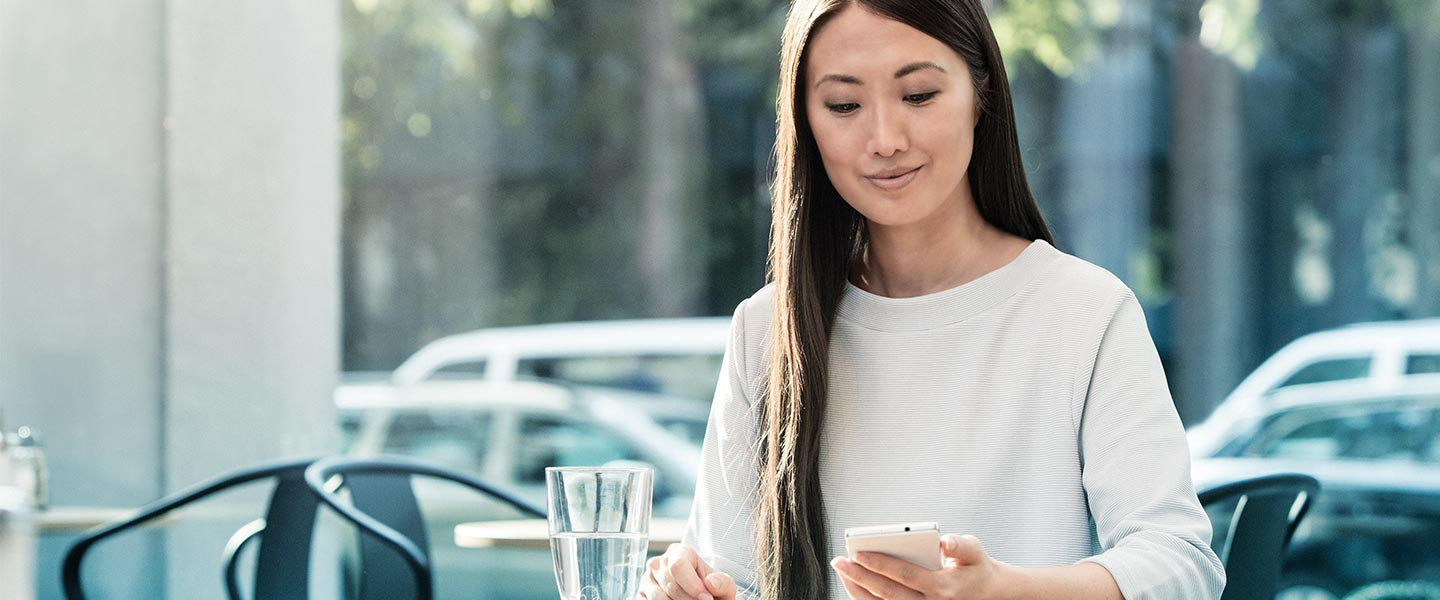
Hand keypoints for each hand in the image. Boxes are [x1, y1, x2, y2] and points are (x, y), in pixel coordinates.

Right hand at [640, 543, 738, 599]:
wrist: (700, 596)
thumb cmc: (711, 589)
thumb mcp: (723, 584)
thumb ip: (722, 582)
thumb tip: (710, 584)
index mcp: (678, 552)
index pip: (678, 566)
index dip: (693, 586)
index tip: (707, 599)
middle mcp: (658, 563)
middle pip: (670, 586)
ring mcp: (646, 580)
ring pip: (658, 598)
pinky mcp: (640, 595)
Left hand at [831, 534, 1003, 599]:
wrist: (988, 594)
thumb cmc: (975, 569)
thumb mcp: (976, 552)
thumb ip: (961, 545)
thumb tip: (945, 541)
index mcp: (943, 588)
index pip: (906, 576)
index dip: (880, 565)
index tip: (859, 553)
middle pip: (887, 592)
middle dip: (860, 576)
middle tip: (839, 561)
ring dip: (858, 589)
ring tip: (842, 570)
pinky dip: (866, 597)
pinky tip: (853, 583)